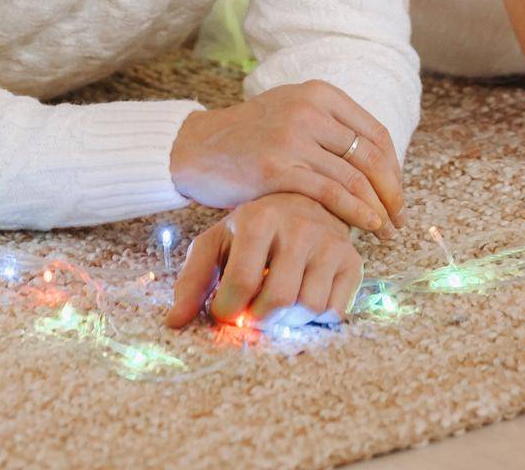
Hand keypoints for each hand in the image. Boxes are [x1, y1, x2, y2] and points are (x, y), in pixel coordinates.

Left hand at [165, 193, 363, 328]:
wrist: (304, 203)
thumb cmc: (253, 230)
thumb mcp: (218, 244)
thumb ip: (193, 281)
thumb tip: (172, 323)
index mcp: (258, 218)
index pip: (242, 283)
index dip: (228, 311)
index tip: (225, 311)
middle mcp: (298, 226)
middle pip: (278, 300)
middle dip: (260, 319)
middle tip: (253, 312)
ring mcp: (329, 241)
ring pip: (308, 309)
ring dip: (289, 319)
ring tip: (279, 300)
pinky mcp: (352, 259)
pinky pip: (335, 311)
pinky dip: (316, 318)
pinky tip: (304, 295)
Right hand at [169, 79, 402, 237]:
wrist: (196, 147)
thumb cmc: (249, 138)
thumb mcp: (292, 113)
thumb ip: (330, 128)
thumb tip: (378, 162)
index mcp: (319, 92)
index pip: (374, 133)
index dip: (393, 168)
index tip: (397, 195)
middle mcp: (309, 109)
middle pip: (370, 155)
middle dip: (392, 192)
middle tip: (401, 219)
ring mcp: (293, 136)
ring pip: (354, 176)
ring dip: (379, 209)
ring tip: (387, 231)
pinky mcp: (277, 166)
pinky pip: (331, 193)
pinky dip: (356, 213)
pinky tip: (367, 227)